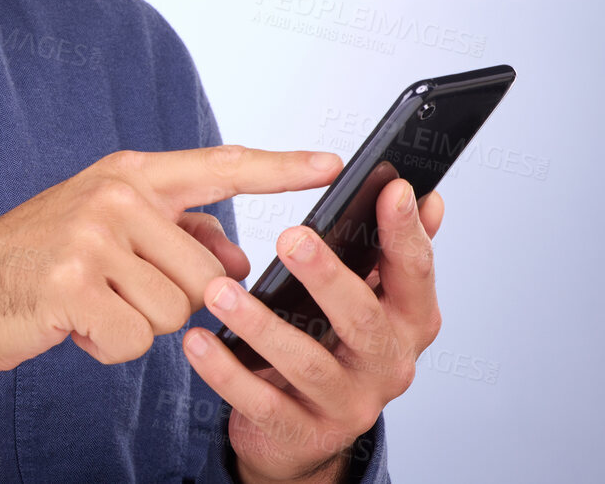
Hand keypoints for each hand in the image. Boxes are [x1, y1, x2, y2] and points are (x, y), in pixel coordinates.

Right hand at [0, 144, 342, 378]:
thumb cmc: (38, 262)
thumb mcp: (107, 229)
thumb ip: (174, 233)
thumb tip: (236, 260)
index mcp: (128, 174)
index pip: (220, 166)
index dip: (281, 167)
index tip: (333, 164)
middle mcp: (115, 194)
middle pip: (207, 275)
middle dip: (171, 303)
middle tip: (113, 291)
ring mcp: (93, 234)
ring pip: (176, 312)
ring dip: (137, 326)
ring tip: (89, 304)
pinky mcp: (73, 281)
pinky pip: (137, 339)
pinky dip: (109, 347)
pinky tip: (74, 324)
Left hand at [183, 176, 444, 482]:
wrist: (302, 433)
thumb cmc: (331, 344)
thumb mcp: (366, 298)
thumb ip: (391, 252)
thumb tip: (426, 198)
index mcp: (407, 324)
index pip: (415, 274)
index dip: (406, 232)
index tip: (390, 188)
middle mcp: (388, 366)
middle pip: (363, 319)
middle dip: (327, 276)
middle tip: (289, 236)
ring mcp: (348, 405)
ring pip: (307, 363)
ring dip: (260, 325)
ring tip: (218, 291)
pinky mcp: (303, 435)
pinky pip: (262, 403)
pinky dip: (226, 372)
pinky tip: (197, 341)